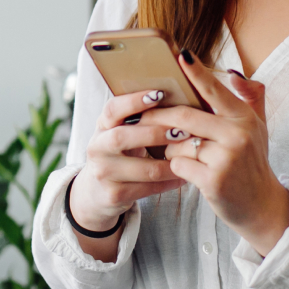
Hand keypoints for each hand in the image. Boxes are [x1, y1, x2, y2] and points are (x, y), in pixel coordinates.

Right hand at [69, 89, 184, 258]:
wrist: (97, 192)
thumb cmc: (120, 153)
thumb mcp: (121, 133)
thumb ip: (138, 118)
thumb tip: (176, 94)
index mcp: (102, 126)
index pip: (112, 109)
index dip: (134, 101)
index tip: (159, 94)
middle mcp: (97, 147)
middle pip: (123, 137)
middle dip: (155, 133)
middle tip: (182, 130)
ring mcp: (104, 172)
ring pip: (142, 168)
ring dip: (170, 162)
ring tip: (191, 156)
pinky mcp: (114, 194)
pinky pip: (147, 188)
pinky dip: (168, 182)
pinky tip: (184, 176)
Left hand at [139, 52, 288, 255]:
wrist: (262, 205)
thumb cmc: (253, 161)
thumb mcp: (258, 127)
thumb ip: (249, 97)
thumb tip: (233, 72)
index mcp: (244, 118)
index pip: (214, 90)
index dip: (196, 72)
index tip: (180, 55)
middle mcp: (237, 135)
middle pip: (184, 117)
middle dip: (159, 116)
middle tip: (141, 115)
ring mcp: (226, 158)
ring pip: (177, 143)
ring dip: (168, 147)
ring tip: (176, 151)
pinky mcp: (213, 180)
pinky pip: (178, 165)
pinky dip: (176, 166)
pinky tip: (186, 170)